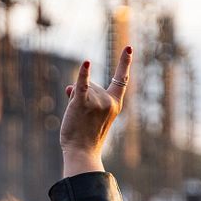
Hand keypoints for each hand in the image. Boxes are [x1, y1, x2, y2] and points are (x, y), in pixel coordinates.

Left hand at [59, 46, 132, 177]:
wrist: (81, 152)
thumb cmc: (86, 137)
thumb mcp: (91, 115)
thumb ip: (86, 97)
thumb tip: (71, 86)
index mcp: (115, 104)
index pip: (122, 80)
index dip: (125, 62)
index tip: (128, 48)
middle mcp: (109, 101)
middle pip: (93, 85)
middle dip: (84, 95)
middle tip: (83, 118)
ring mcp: (97, 102)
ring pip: (82, 86)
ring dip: (75, 98)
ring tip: (77, 118)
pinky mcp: (82, 103)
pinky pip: (82, 85)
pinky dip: (82, 75)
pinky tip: (86, 64)